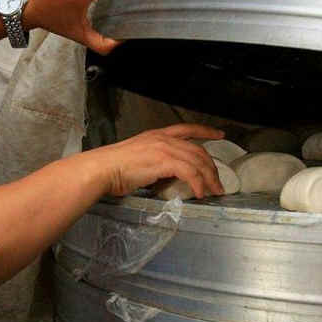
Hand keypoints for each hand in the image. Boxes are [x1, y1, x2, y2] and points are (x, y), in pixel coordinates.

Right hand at [82, 124, 224, 197]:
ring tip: (214, 191)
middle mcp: (164, 138)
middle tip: (218, 182)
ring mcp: (164, 148)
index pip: (187, 128)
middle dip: (212, 167)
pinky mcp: (164, 161)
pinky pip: (190, 172)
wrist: (102, 169)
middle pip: (198, 150)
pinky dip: (198, 184)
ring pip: (197, 162)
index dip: (206, 131)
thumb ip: (157, 160)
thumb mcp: (140, 156)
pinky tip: (199, 193)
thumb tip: (170, 173)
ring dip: (209, 179)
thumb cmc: (114, 168)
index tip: (219, 135)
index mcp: (157, 134)